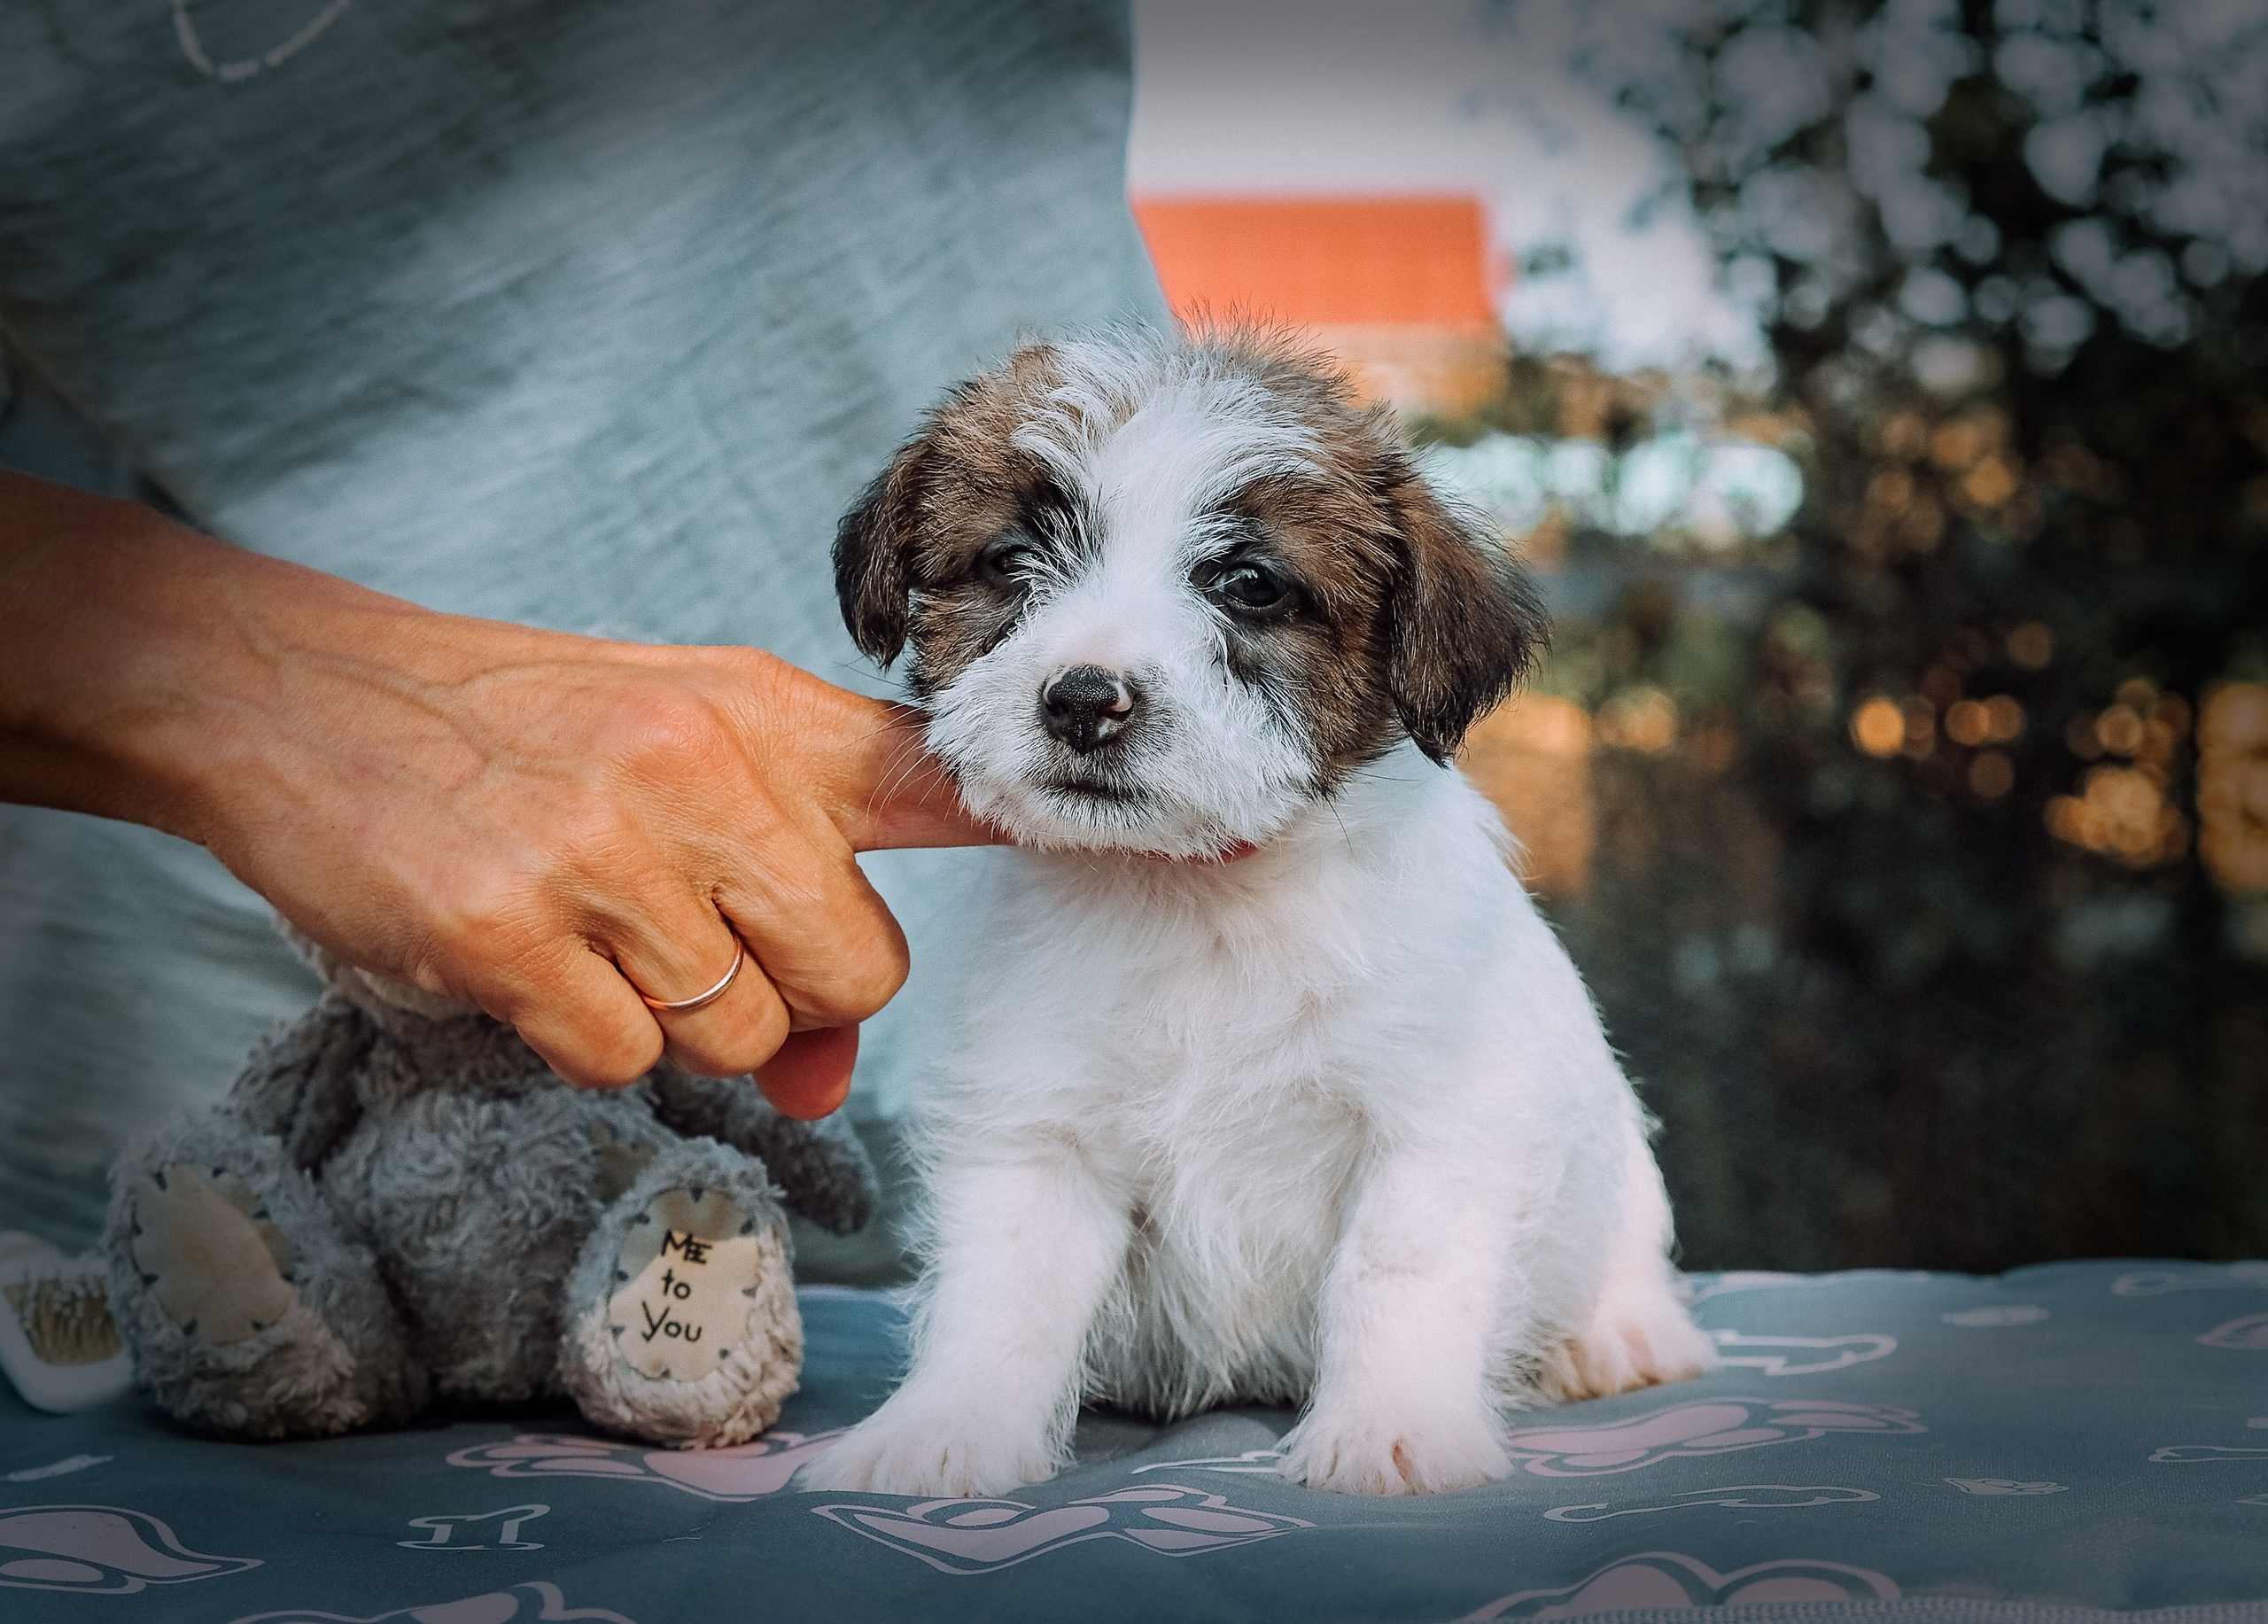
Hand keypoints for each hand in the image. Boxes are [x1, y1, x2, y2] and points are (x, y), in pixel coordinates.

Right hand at [0, 473, 994, 1112]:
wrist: (309, 700)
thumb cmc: (523, 741)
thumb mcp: (678, 760)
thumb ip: (791, 894)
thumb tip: (831, 1086)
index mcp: (761, 711)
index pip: (943, 780)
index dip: (1047, 823)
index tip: (1201, 833)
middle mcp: (701, 767)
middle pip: (858, 969)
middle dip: (800, 997)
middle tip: (702, 948)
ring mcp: (605, 847)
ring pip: (743, 1032)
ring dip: (684, 1027)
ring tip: (598, 939)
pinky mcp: (508, 929)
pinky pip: (625, 1061)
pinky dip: (586, 1044)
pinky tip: (530, 966)